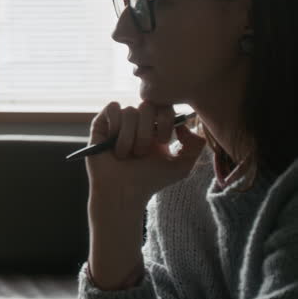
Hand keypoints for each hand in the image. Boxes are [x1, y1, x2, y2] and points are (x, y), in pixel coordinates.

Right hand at [86, 101, 206, 206]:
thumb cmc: (150, 180)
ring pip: (129, 111)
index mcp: (156, 127)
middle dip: (146, 132)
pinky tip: (112, 142)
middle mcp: (138, 121)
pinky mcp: (102, 123)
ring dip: (129, 137)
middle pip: (147, 106)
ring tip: (125, 154)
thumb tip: (184, 123)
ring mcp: (119, 121)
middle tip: (141, 152)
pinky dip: (115, 126)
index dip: (166, 121)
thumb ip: (196, 145)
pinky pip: (113, 108)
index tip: (163, 141)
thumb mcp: (182, 166)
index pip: (165, 106)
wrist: (123, 191)